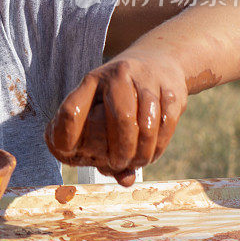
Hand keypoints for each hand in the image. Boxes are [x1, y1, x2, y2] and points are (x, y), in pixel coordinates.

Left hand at [44, 51, 187, 185]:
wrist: (158, 60)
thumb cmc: (120, 95)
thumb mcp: (103, 108)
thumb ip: (106, 146)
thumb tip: (125, 181)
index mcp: (91, 81)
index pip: (72, 109)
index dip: (67, 134)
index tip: (72, 153)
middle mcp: (118, 75)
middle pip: (120, 119)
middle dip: (120, 151)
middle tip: (117, 165)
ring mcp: (146, 80)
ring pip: (146, 124)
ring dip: (141, 152)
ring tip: (136, 163)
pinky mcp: (171, 89)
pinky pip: (166, 124)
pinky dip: (159, 146)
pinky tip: (151, 154)